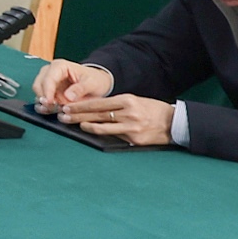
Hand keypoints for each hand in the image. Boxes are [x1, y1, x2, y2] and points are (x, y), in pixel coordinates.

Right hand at [32, 59, 117, 105]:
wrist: (97, 83)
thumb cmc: (95, 80)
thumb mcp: (92, 83)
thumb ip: (81, 89)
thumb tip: (68, 96)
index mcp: (60, 66)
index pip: (48, 78)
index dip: (47, 91)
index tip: (50, 103)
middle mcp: (50, 72)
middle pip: (38, 85)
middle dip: (43, 98)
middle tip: (52, 108)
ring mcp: (48, 83)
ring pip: (38, 93)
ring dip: (43, 103)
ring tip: (53, 110)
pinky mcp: (49, 93)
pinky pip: (42, 100)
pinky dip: (46, 107)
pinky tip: (53, 111)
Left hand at [58, 94, 174, 146]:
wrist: (174, 122)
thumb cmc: (152, 110)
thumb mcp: (135, 101)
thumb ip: (117, 105)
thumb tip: (94, 109)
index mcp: (128, 100)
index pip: (99, 102)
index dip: (81, 105)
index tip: (67, 106)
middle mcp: (128, 112)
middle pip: (97, 113)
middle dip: (78, 115)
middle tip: (63, 116)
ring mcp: (131, 126)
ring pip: (103, 126)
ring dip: (86, 125)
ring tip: (74, 124)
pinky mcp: (135, 138)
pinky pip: (114, 136)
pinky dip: (101, 134)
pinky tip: (91, 132)